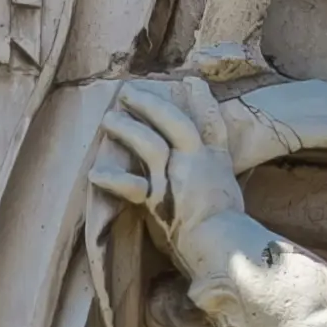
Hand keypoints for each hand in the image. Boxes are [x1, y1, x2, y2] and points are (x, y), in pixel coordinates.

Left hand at [85, 75, 249, 260]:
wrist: (223, 245)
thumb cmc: (230, 228)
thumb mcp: (231, 192)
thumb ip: (217, 176)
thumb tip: (205, 170)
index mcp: (217, 162)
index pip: (211, 124)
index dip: (202, 101)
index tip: (191, 81)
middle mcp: (196, 163)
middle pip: (174, 122)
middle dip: (150, 104)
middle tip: (128, 91)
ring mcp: (175, 179)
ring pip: (149, 144)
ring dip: (127, 129)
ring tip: (108, 119)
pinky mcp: (158, 201)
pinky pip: (130, 186)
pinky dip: (112, 180)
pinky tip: (94, 174)